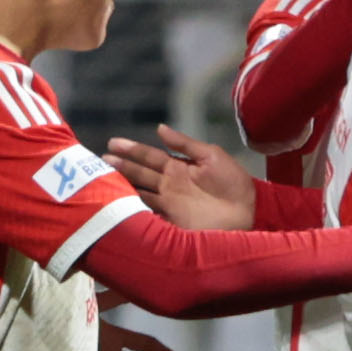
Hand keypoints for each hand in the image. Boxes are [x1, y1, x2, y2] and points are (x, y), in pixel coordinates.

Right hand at [107, 126, 257, 229]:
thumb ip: (185, 144)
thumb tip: (158, 128)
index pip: (150, 156)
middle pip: (140, 174)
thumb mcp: (212, 156)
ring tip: (104, 180)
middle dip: (121, 167)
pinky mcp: (173, 223)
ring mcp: (170, 205)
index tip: (112, 143)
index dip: (132, 150)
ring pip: (140, 193)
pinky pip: (150, 216)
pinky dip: (136, 212)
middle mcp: (169, 186)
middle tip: (101, 160)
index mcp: (178, 168)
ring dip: (123, 187)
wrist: (249, 211)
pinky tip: (121, 208)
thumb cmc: (234, 183)